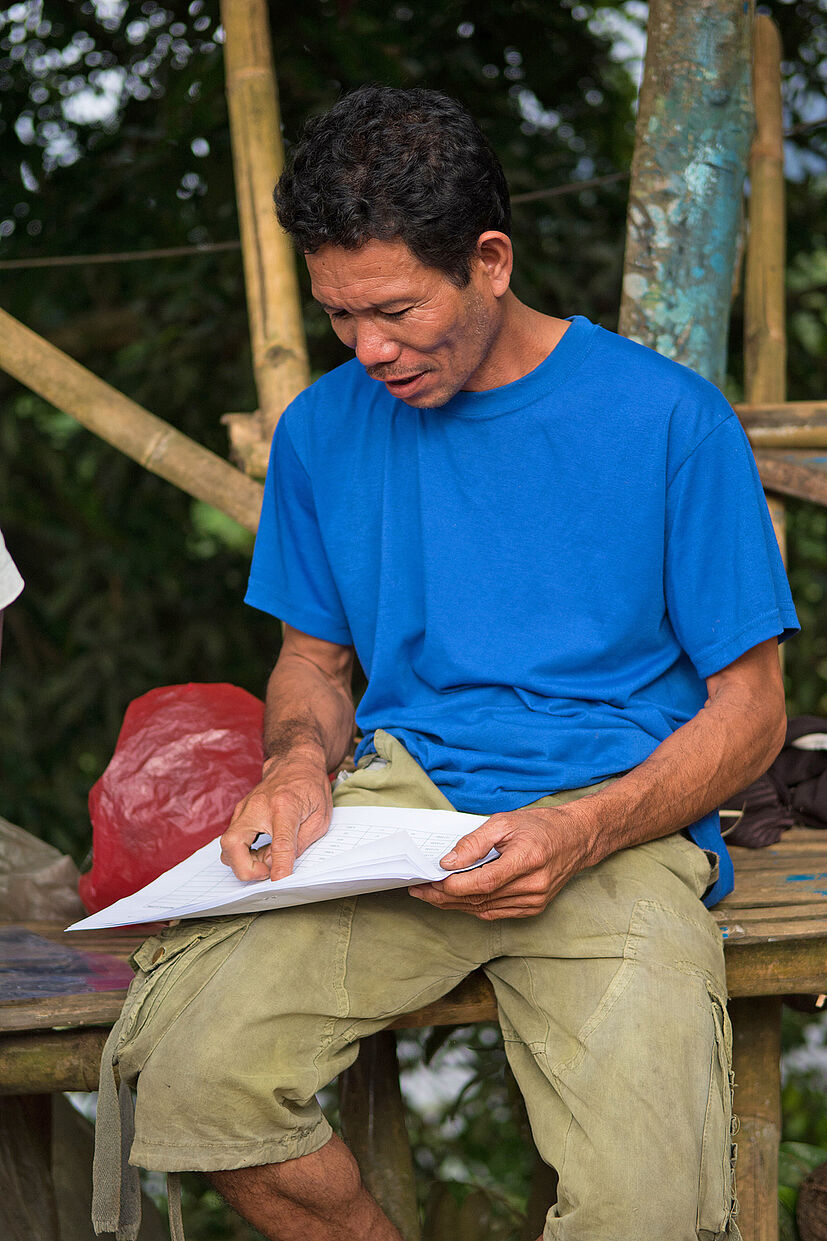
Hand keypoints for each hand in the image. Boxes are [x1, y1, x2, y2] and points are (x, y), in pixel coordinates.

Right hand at [219, 749, 332, 881]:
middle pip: (233, 843)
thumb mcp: (319, 817)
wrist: (295, 763)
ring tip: (266, 861)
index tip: (279, 881)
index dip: (279, 866)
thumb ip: (300, 843)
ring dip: (243, 862)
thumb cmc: (310, 787)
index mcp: (285, 805)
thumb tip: (279, 867)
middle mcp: (258, 806)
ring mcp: (244, 808)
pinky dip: (243, 853)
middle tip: (267, 873)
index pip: (280, 842)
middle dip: (245, 869)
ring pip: (227, 845)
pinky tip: (261, 851)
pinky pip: (233, 840)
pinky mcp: (239, 813)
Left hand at [408, 804, 594, 919]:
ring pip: (485, 909)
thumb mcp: (505, 822)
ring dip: (455, 905)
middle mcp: (533, 885)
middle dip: (444, 897)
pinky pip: (496, 912)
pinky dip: (473, 907)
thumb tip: (449, 862)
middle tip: (420, 890)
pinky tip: (457, 899)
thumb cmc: (540, 826)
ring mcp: (535, 900)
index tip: (429, 881)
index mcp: (527, 859)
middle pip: (480, 899)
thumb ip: (474, 842)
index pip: (483, 882)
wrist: (576, 838)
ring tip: (431, 895)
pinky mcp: (534, 908)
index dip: (453, 885)